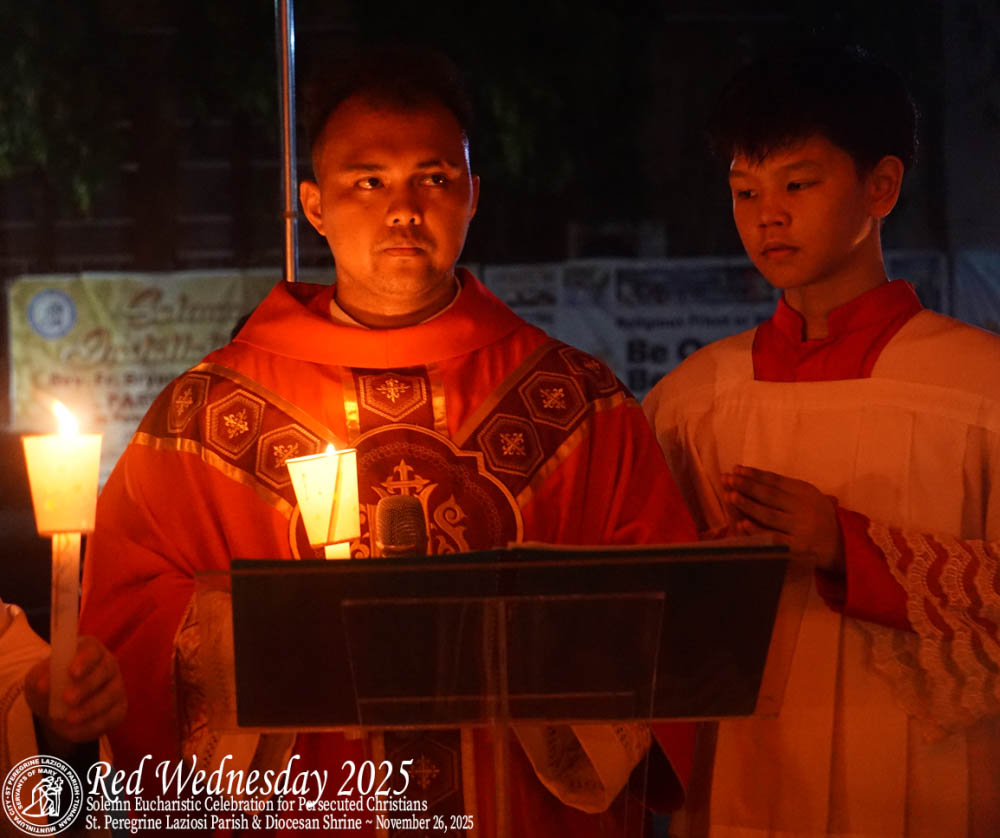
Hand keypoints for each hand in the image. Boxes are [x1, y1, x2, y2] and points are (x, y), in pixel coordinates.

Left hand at [25, 635, 126, 753]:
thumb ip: (40, 678)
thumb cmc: (50, 685)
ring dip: (90, 708)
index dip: (84, 660)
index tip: (71, 673)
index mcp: (90, 650)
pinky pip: (110, 717)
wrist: (57, 708)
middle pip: (104, 671)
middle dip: (86, 686)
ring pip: (110, 695)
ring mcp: (116, 686)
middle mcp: (108, 665)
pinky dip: (91, 725)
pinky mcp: (118, 708)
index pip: (92, 651)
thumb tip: (43, 686)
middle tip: (67, 699)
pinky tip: (73, 730)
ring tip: (69, 719)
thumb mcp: (38, 679)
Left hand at [722, 465, 843, 572]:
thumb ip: (784, 487)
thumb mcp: (808, 497)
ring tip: (730, 495)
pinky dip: (757, 530)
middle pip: (769, 495)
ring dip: (748, 504)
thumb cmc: (817, 518)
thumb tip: (749, 474)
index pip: (776, 480)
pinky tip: (742, 523)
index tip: (736, 469)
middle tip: (728, 478)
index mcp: (806, 492)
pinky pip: (773, 538)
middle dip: (746, 485)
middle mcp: (804, 508)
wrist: (842, 546)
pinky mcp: (797, 547)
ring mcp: (801, 528)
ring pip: (769, 514)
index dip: (754, 474)